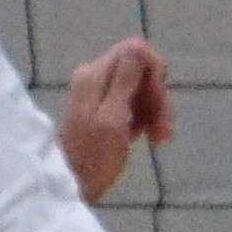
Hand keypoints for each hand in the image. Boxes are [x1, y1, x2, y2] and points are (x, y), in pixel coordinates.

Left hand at [57, 34, 175, 200]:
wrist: (68, 186)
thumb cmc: (93, 158)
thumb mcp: (113, 119)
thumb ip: (124, 80)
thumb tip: (138, 45)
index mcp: (95, 74)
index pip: (137, 50)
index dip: (155, 75)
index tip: (159, 104)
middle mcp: (95, 75)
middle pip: (140, 69)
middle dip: (156, 98)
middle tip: (163, 133)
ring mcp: (97, 91)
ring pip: (138, 86)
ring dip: (153, 110)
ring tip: (156, 140)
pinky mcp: (102, 107)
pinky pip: (131, 101)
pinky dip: (142, 117)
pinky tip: (143, 137)